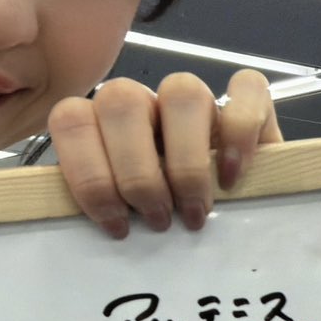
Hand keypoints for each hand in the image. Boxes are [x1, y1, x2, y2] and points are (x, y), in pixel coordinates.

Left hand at [47, 68, 282, 238]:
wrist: (227, 211)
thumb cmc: (165, 219)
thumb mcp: (126, 218)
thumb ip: (106, 213)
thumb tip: (104, 231)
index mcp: (101, 125)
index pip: (72, 119)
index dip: (89, 174)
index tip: (116, 224)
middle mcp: (144, 103)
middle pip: (123, 102)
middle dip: (137, 174)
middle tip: (157, 221)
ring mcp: (193, 97)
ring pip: (181, 92)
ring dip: (185, 162)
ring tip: (193, 212)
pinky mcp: (249, 100)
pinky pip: (245, 89)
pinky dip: (239, 135)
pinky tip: (232, 179)